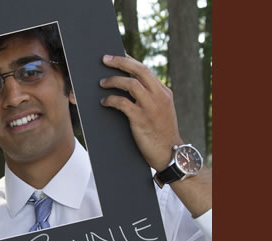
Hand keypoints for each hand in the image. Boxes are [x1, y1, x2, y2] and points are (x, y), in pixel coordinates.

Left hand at [99, 54, 182, 170]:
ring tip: (101, 83)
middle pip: (139, 70)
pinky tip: (104, 102)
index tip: (117, 56)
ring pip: (130, 83)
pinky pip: (122, 103)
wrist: (169, 153)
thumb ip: (150, 98)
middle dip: (120, 61)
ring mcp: (151, 107)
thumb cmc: (161, 133)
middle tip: (105, 59)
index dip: (129, 61)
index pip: (145, 70)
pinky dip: (111, 100)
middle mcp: (159, 96)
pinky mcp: (141, 119)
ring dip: (113, 81)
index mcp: (163, 92)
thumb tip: (128, 86)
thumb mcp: (161, 111)